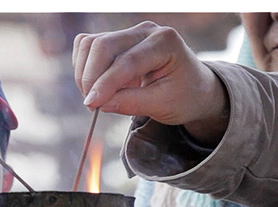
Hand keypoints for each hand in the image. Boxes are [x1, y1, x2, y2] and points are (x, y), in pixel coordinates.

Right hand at [72, 21, 228, 144]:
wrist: (193, 87)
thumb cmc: (184, 96)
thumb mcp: (163, 105)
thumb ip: (131, 102)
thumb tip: (99, 104)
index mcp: (165, 42)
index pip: (127, 61)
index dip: (106, 83)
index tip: (92, 104)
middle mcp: (146, 30)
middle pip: (103, 45)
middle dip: (91, 77)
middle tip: (92, 105)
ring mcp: (130, 32)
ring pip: (90, 44)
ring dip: (85, 72)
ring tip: (95, 97)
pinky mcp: (116, 39)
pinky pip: (88, 46)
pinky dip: (84, 66)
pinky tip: (96, 85)